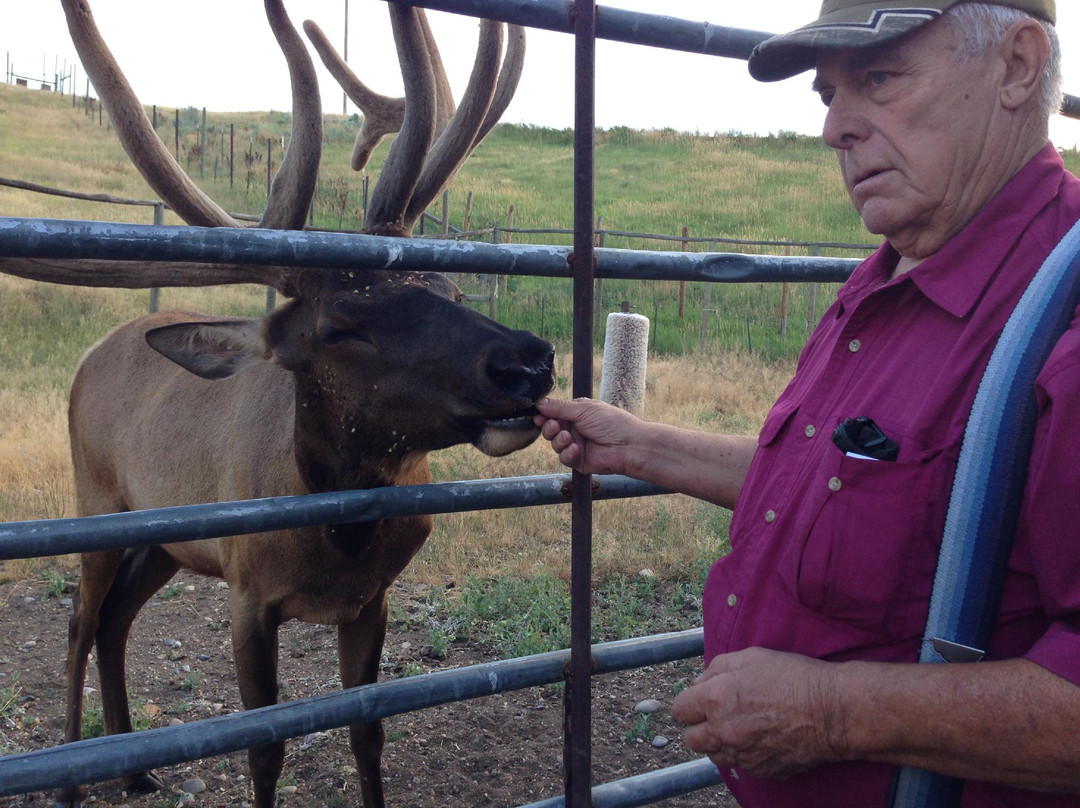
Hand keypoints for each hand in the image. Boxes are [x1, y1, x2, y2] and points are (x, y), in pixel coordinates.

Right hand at [533, 397, 639, 474]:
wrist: (627, 445)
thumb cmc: (611, 423)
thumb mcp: (584, 410)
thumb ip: (559, 407)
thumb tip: (539, 402)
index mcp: (576, 414)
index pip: (553, 413)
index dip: (544, 415)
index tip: (537, 416)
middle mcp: (574, 429)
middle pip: (550, 429)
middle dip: (549, 428)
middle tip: (555, 426)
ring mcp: (576, 445)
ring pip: (554, 444)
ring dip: (558, 441)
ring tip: (569, 438)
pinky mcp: (578, 460)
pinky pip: (563, 458)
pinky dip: (567, 453)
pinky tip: (576, 449)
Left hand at [672, 647, 844, 778]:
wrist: (832, 710)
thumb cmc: (793, 678)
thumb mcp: (750, 657)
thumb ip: (716, 669)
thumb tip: (700, 683)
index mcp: (716, 699)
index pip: (680, 710)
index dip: (690, 702)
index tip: (702, 699)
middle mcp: (724, 731)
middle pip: (691, 739)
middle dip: (700, 725)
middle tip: (718, 714)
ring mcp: (742, 755)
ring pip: (713, 756)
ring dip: (719, 742)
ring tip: (740, 726)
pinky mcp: (760, 770)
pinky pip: (740, 765)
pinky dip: (744, 753)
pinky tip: (760, 737)